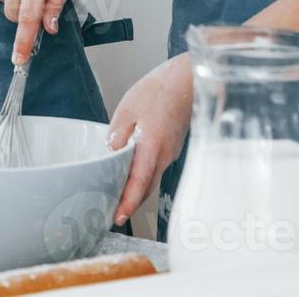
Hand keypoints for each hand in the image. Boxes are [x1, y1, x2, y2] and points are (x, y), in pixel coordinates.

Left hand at [107, 54, 193, 225]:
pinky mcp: (173, 145)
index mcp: (152, 146)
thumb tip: (110, 155)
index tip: (117, 217)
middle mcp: (165, 155)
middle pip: (147, 187)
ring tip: (119, 196)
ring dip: (138, 189)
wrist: (187, 80)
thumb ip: (117, 135)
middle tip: (115, 213)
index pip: (139, 183)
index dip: (127, 203)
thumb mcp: (128, 109)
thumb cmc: (159, 90)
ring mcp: (172, 151)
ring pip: (153, 177)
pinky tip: (133, 171)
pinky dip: (145, 174)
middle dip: (131, 203)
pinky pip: (158, 165)